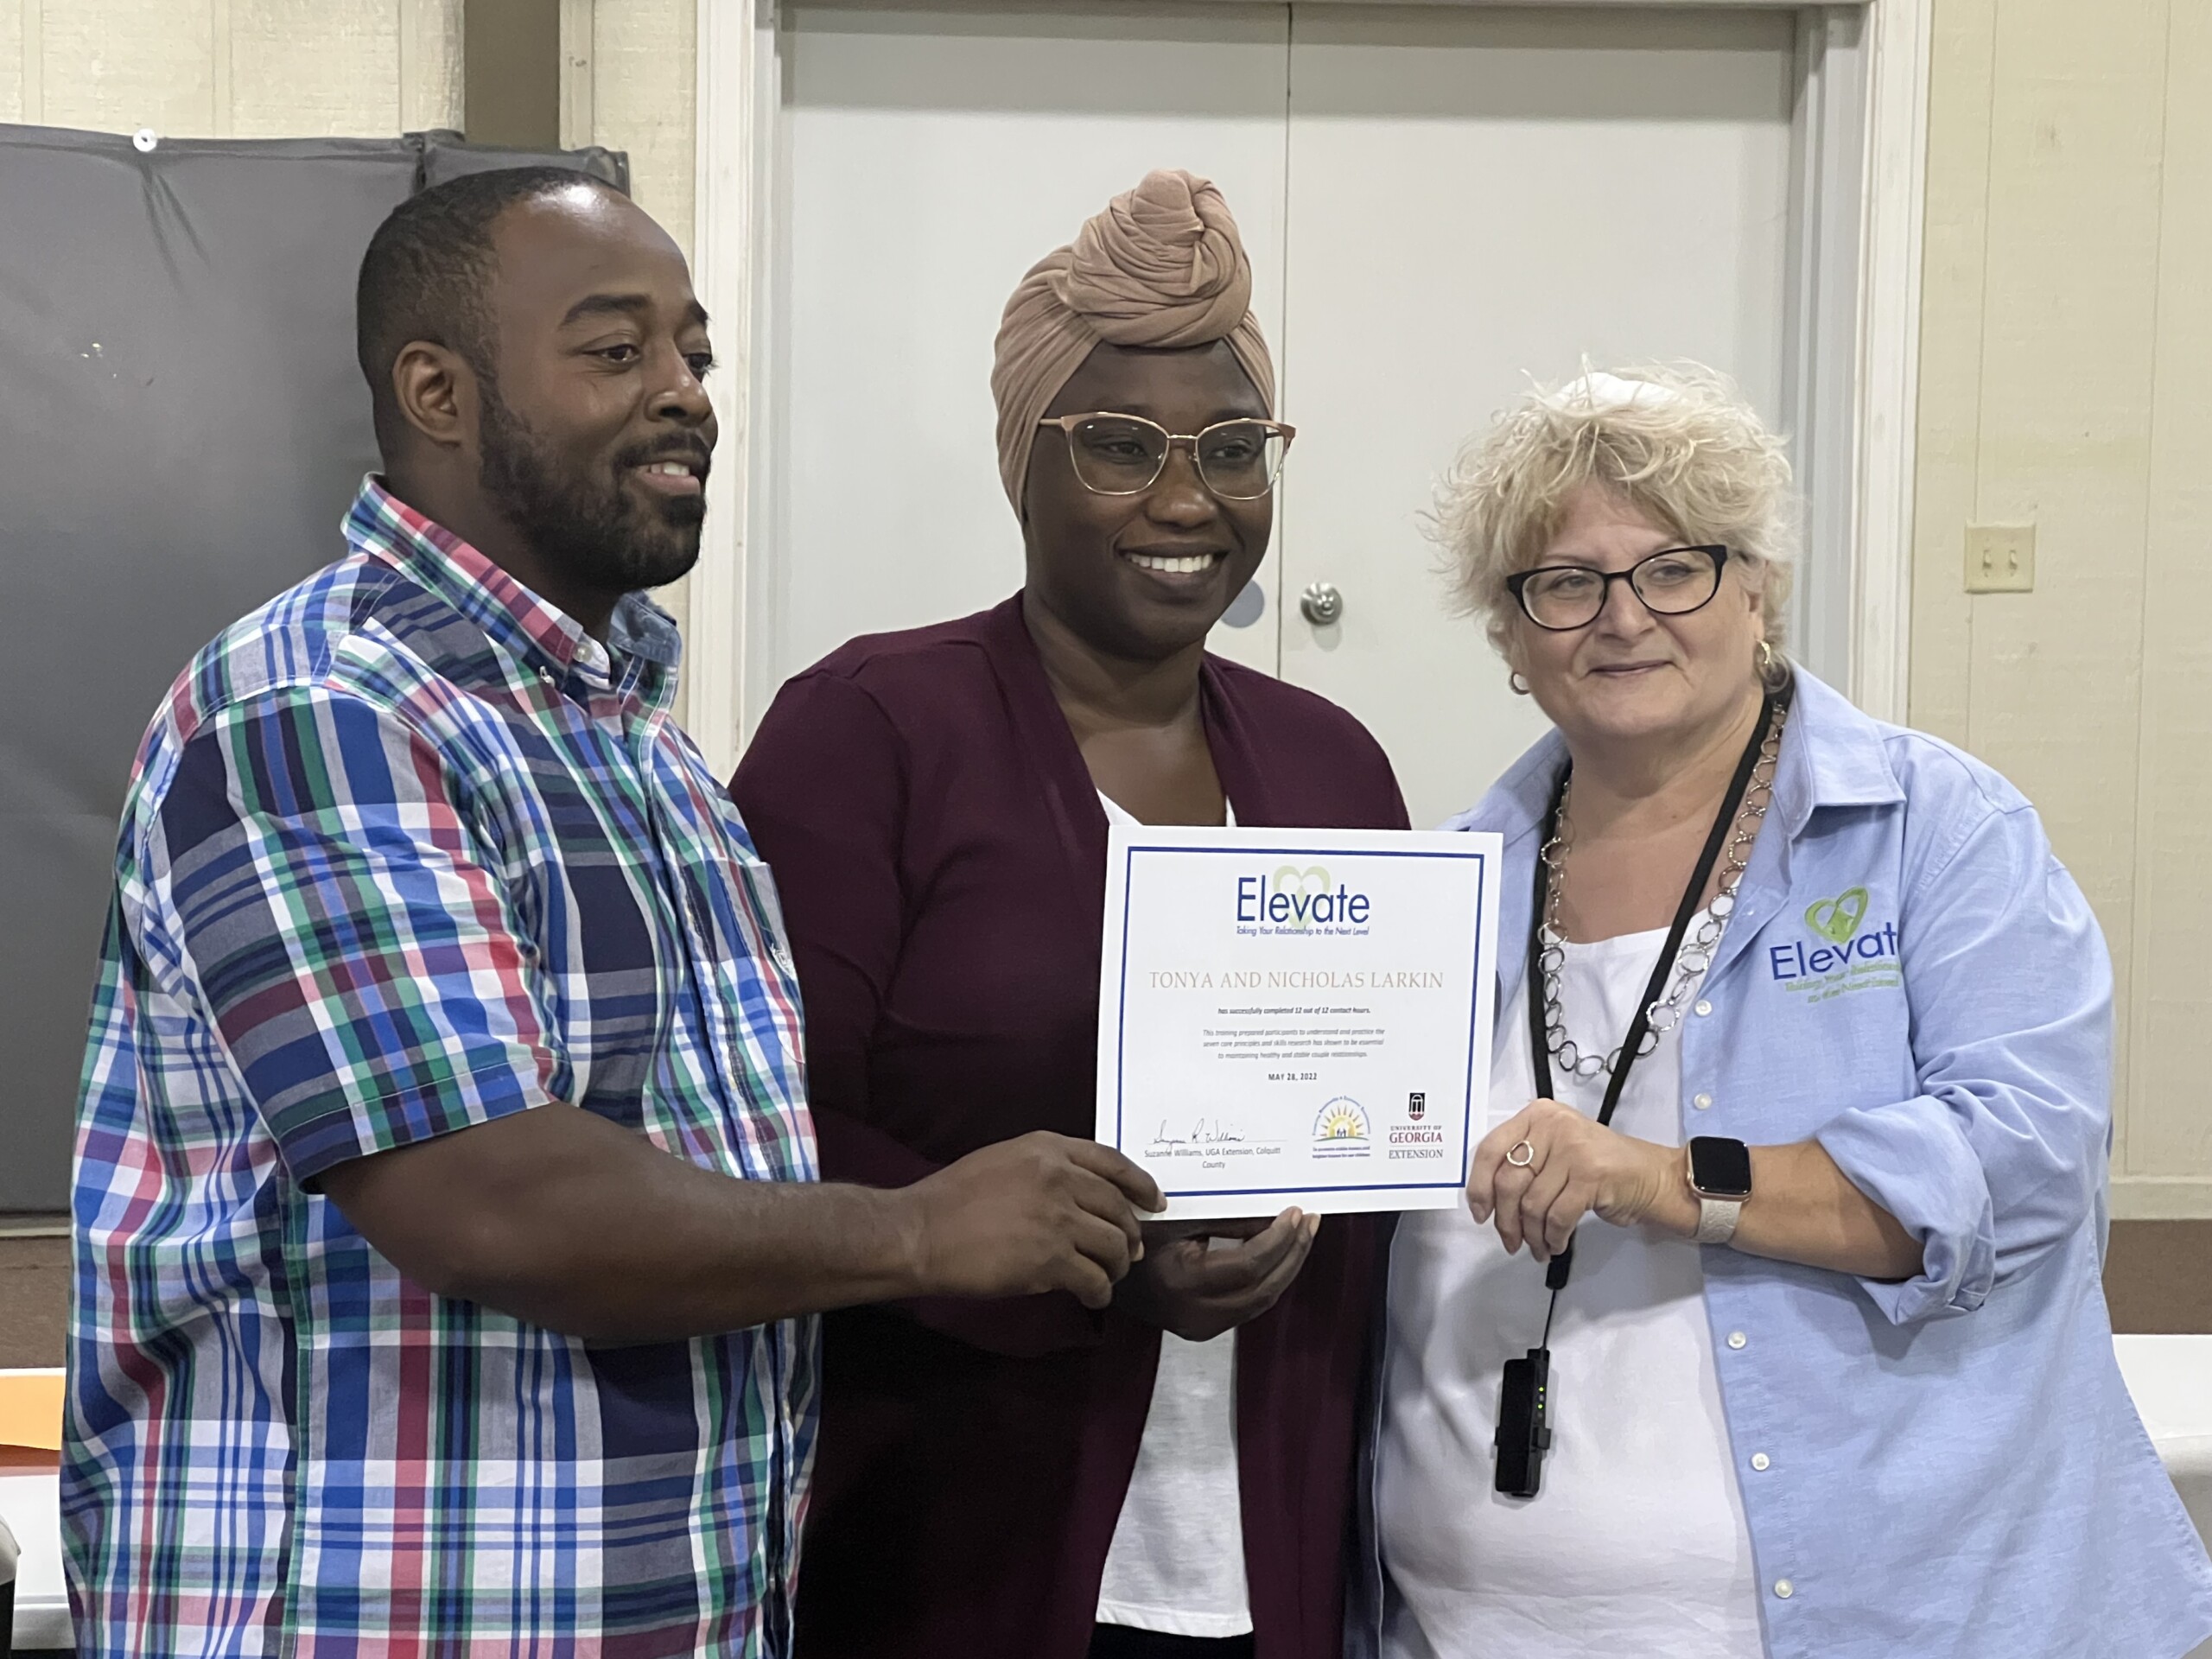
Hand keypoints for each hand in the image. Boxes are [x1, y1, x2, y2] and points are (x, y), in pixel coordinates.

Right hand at [901, 1132, 1164, 1309]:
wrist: (920, 1232)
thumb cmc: (951, 1199)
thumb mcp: (1003, 1160)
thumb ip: (1046, 1169)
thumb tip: (1082, 1196)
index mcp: (1047, 1148)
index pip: (1112, 1162)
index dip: (1140, 1184)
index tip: (1154, 1201)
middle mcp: (1059, 1177)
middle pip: (1118, 1207)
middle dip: (1130, 1233)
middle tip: (1129, 1251)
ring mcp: (1057, 1218)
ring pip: (1114, 1245)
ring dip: (1117, 1266)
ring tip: (1107, 1277)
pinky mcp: (1051, 1259)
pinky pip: (1094, 1279)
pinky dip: (1099, 1292)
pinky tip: (1092, 1297)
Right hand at [1116, 1208, 1319, 1341]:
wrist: (1106, 1272)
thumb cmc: (1135, 1235)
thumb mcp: (1177, 1219)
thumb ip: (1225, 1220)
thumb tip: (1275, 1216)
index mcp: (1183, 1282)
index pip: (1247, 1265)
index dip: (1277, 1239)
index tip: (1295, 1213)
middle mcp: (1194, 1313)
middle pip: (1262, 1288)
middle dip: (1292, 1253)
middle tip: (1309, 1222)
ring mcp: (1201, 1327)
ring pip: (1261, 1301)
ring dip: (1286, 1266)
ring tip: (1303, 1235)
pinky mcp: (1205, 1329)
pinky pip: (1249, 1305)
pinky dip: (1269, 1279)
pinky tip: (1281, 1255)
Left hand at [1466, 1101, 1695, 1261]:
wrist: (1651, 1176)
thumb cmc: (1599, 1167)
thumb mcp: (1555, 1150)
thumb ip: (1522, 1161)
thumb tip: (1485, 1197)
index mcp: (1537, 1115)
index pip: (1491, 1149)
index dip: (1479, 1186)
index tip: (1480, 1212)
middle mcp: (1553, 1126)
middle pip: (1509, 1182)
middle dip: (1506, 1220)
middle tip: (1510, 1240)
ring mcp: (1573, 1149)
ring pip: (1532, 1204)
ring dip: (1532, 1234)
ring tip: (1537, 1246)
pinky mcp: (1591, 1175)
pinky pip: (1557, 1216)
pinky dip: (1552, 1237)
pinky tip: (1555, 1243)